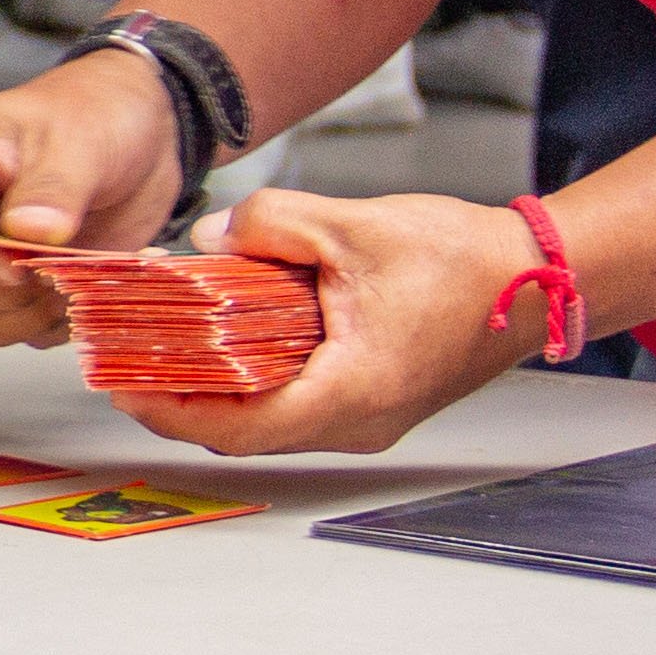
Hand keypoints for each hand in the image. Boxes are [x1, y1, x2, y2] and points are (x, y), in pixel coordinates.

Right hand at [0, 51, 186, 344]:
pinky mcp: (27, 285)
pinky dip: (56, 325)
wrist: (141, 128)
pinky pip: (23, 331)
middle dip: (2, 294)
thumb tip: (28, 231)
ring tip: (73, 283)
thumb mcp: (76, 139)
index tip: (14, 267)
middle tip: (56, 272)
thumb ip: (51, 186)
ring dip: (28, 318)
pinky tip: (87, 289)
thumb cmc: (93, 112)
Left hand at [114, 191, 548, 455]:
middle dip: (178, 397)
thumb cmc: (463, 259)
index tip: (119, 385)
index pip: (238, 426)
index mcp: (353, 390)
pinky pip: (296, 405)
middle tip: (123, 359)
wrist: (536, 276)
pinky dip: (251, 381)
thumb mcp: (350, 224)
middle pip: (245, 430)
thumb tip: (209, 239)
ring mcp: (369, 418)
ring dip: (213, 390)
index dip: (170, 409)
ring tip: (158, 348)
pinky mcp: (373, 402)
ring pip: (269, 420)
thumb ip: (270, 224)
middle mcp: (360, 421)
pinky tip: (220, 344)